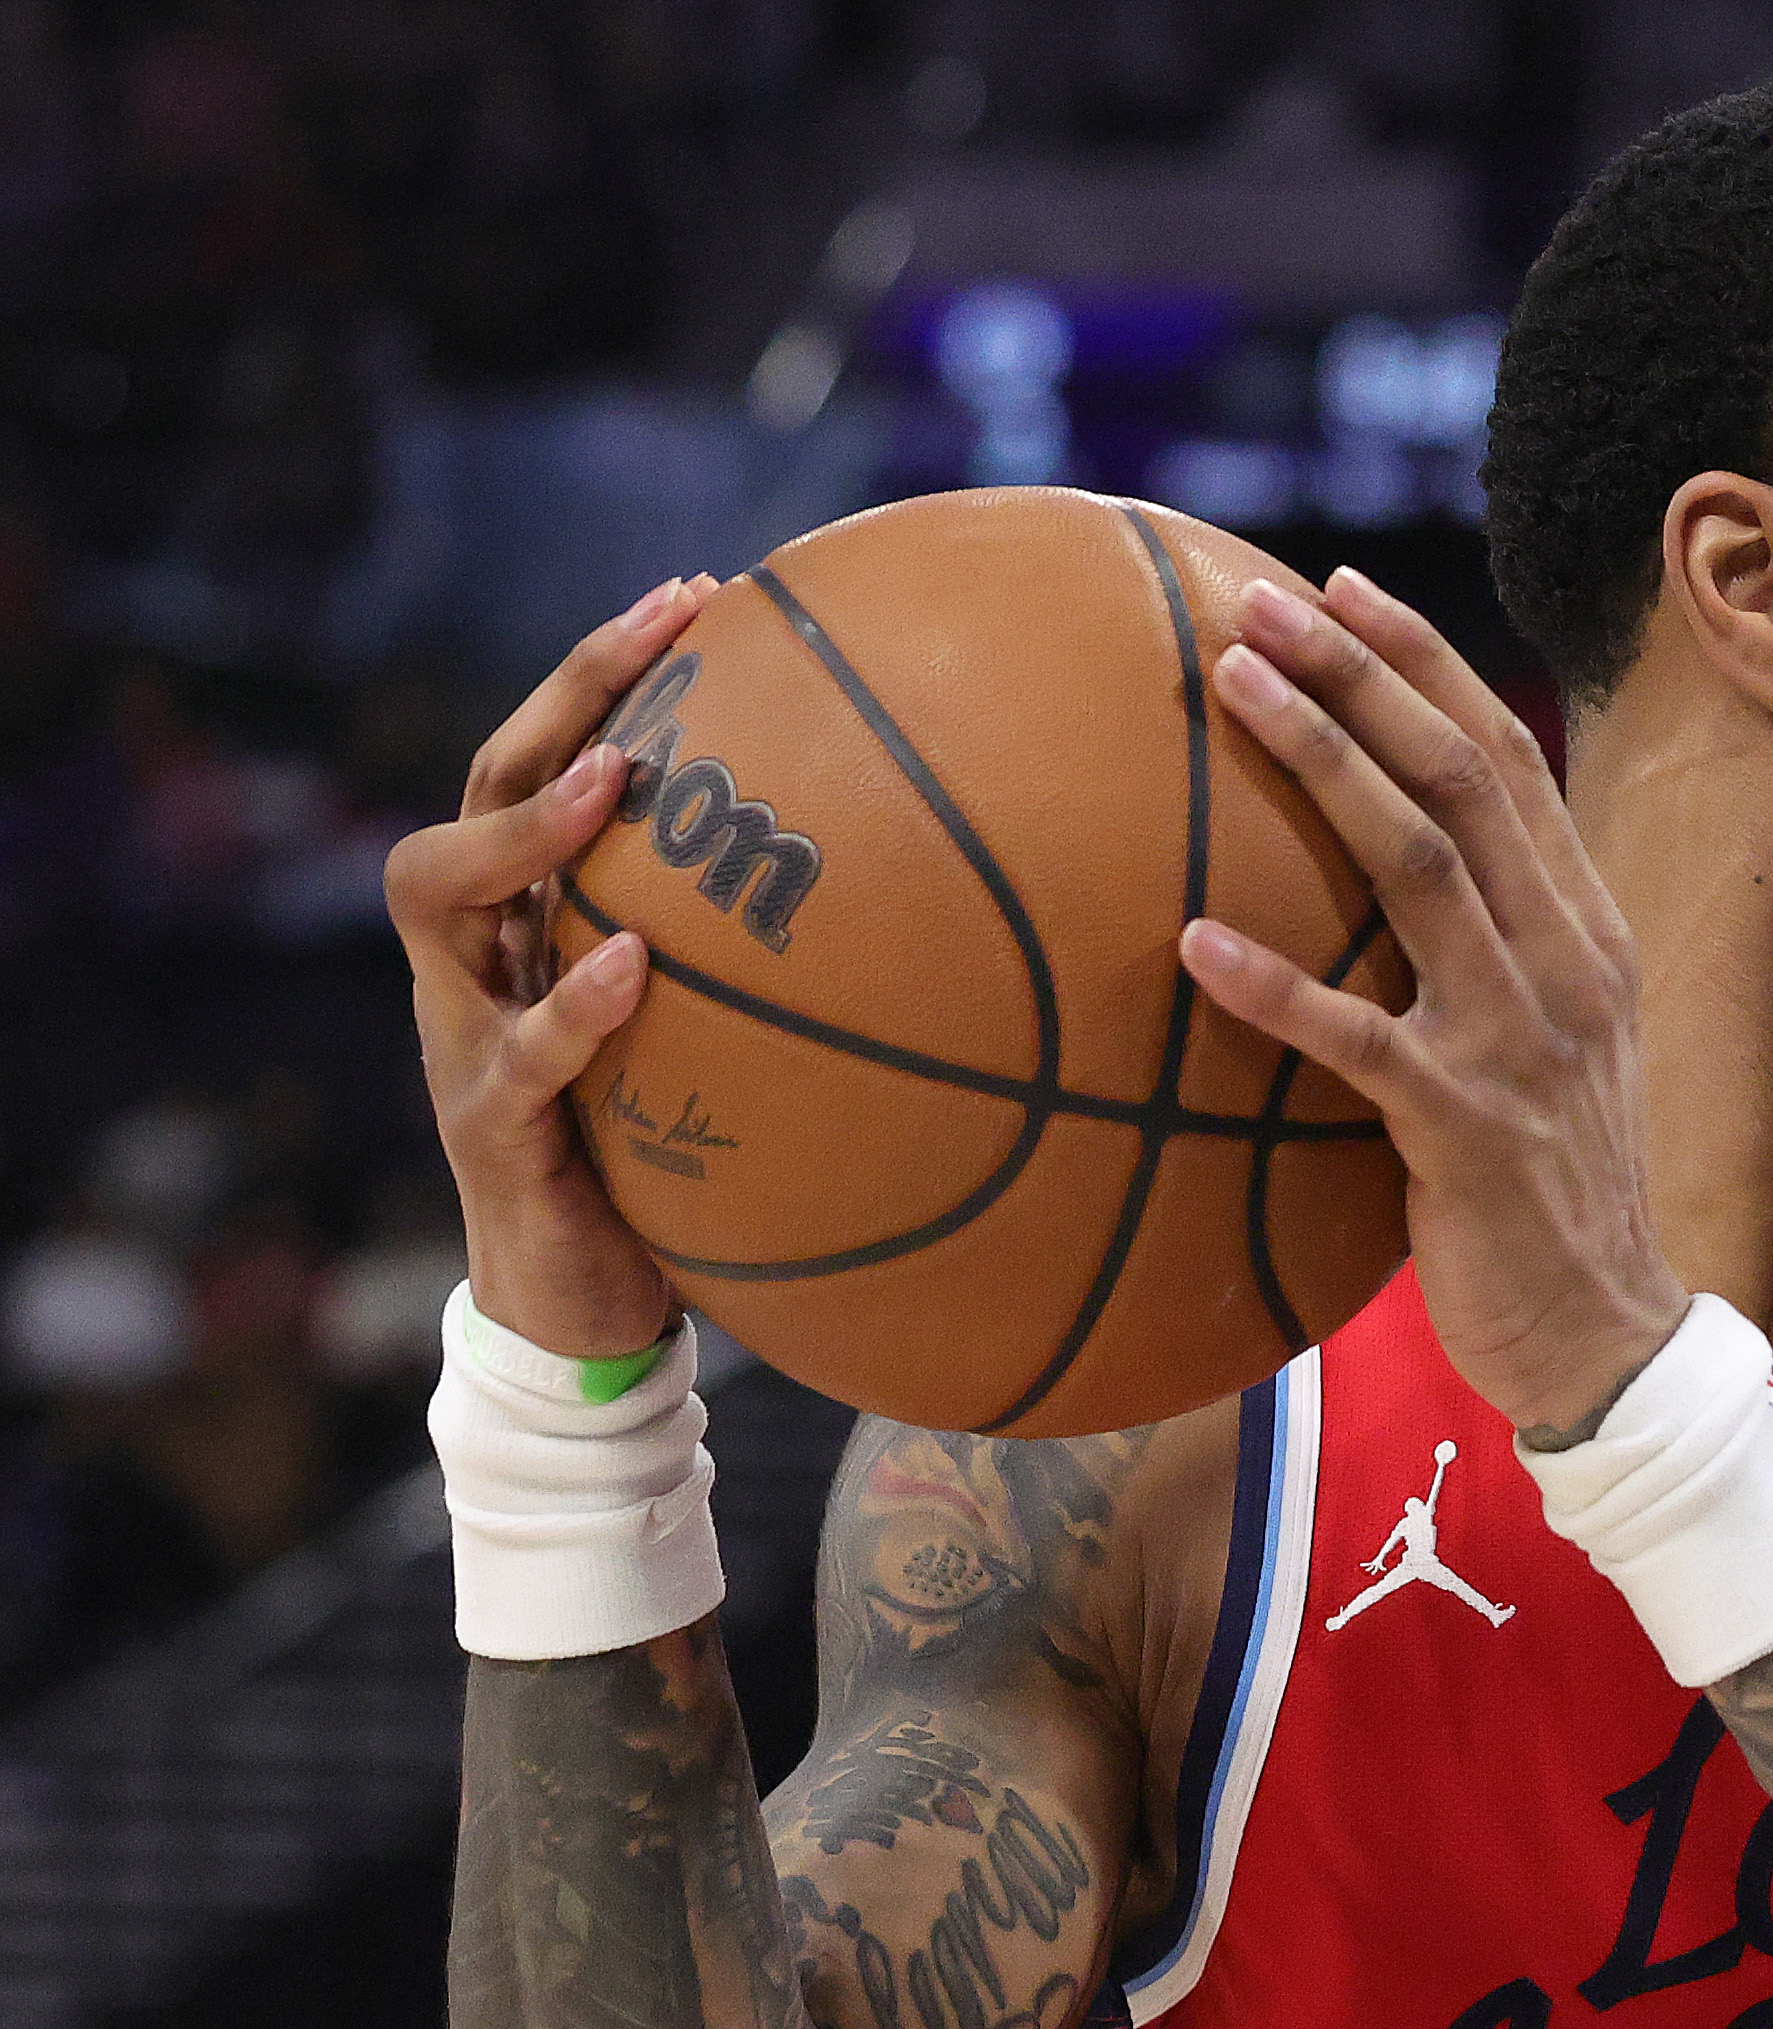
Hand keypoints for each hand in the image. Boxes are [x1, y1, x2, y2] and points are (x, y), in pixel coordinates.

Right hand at [386, 574, 718, 1363]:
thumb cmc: (670, 1169)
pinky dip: (569, 1008)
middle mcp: (479, 958)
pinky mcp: (489, 1128)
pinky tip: (629, 969)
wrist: (588, 1314)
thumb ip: (785, 981)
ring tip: (617, 777)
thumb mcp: (732, 1054)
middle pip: (482, 786)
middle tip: (655, 628)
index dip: (604, 677)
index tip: (697, 593)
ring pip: (439, 890)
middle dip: (562, 697)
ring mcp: (464, 1035)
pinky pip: (515, 1055)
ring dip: (530, 828)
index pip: (548, 763)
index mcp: (536, 925)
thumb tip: (955, 908)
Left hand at [1176, 568, 1687, 1442]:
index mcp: (1585, 934)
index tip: (1338, 588)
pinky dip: (1276, 987)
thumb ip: (1485, 950)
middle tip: (1256, 605)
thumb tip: (1375, 863)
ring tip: (1232, 689)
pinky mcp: (1468, 1130)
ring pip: (1423, 867)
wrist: (1607, 1336)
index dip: (1427, 664)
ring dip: (1325, 764)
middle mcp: (1568, 967)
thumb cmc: (1543, 1190)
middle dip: (1363, 676)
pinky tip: (1194, 941)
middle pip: (1465, 781)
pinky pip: (1358, 1042)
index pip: (1511, 761)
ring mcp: (1523, 1045)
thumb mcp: (1540, 1046)